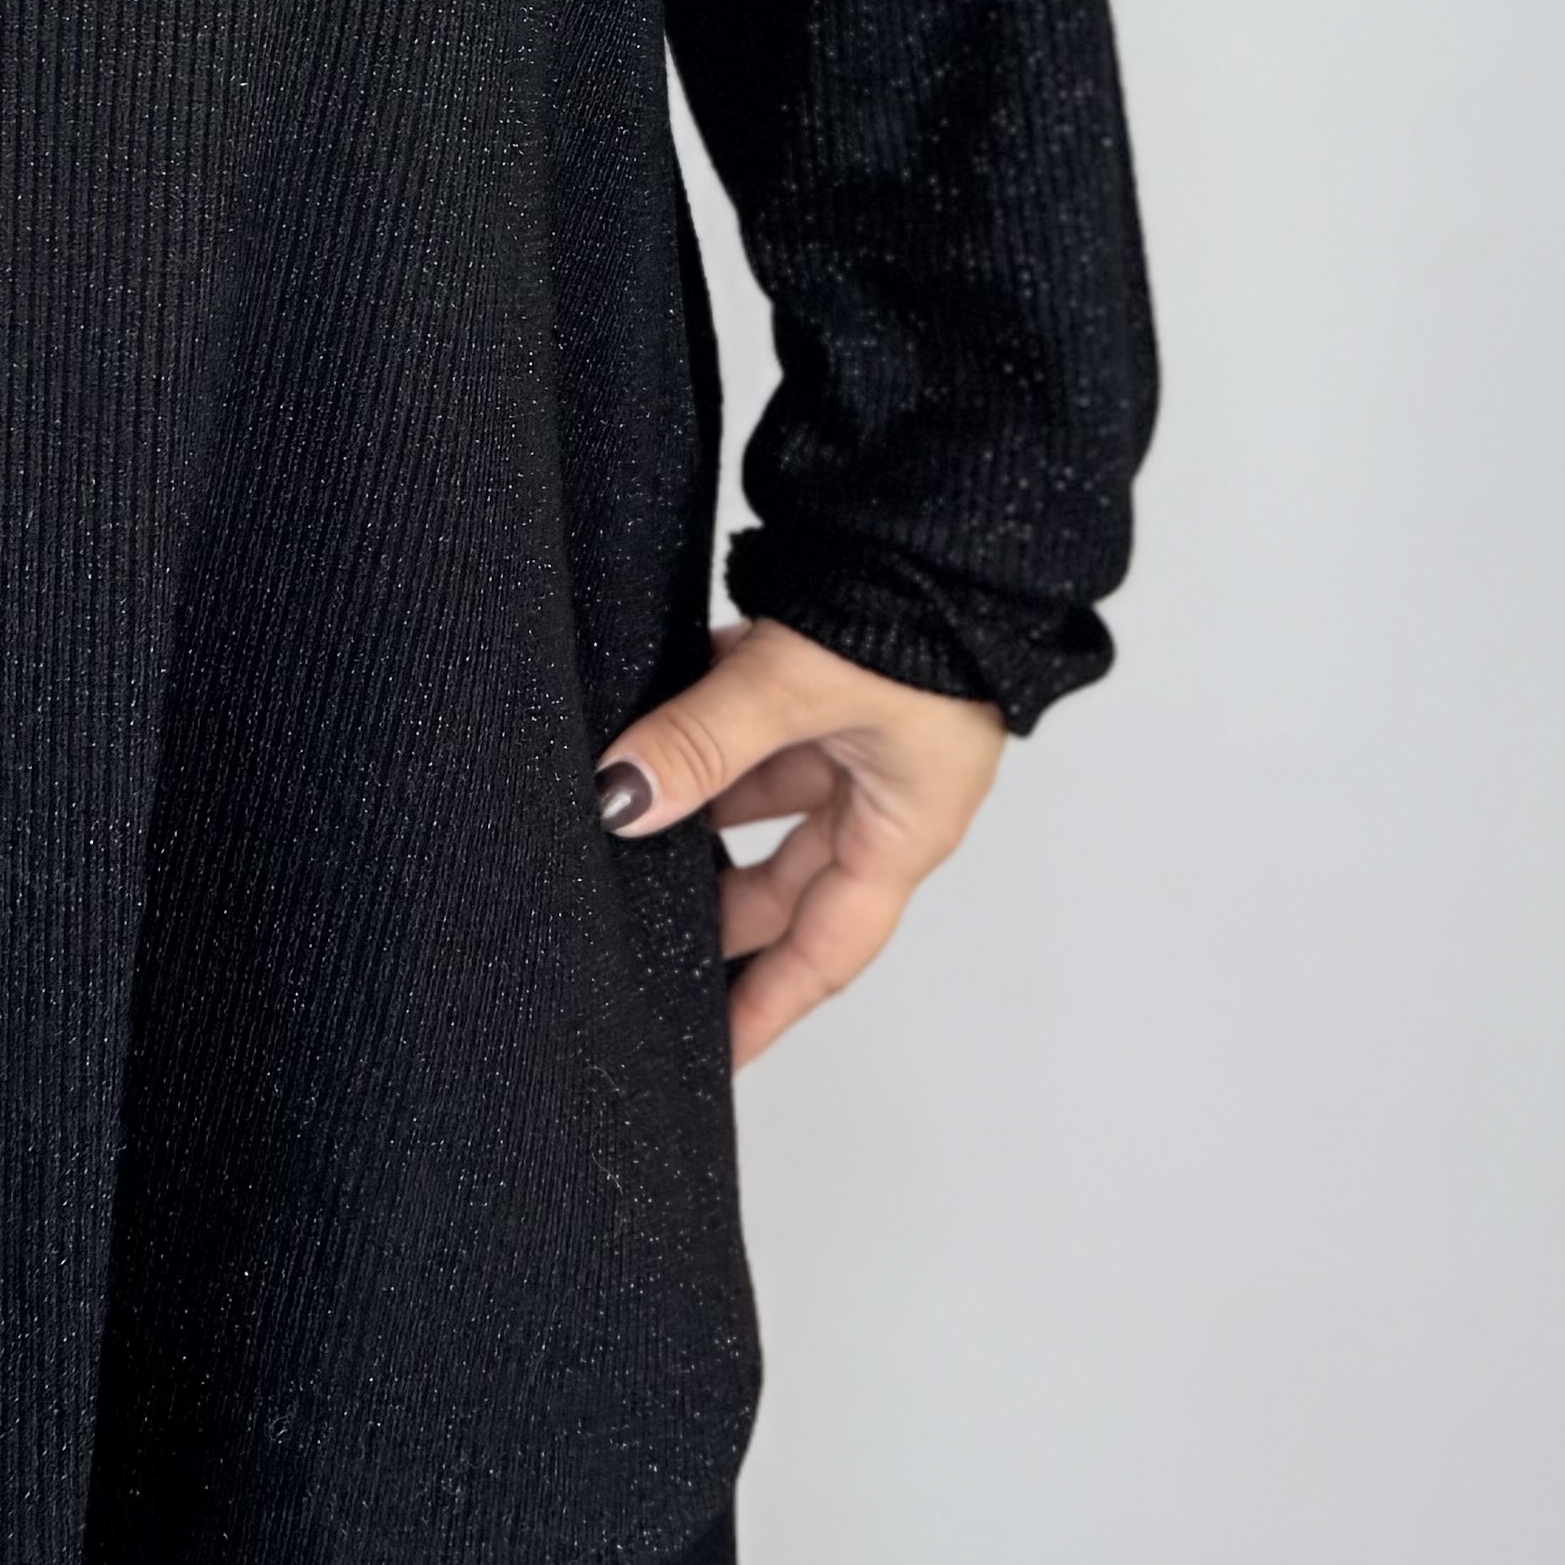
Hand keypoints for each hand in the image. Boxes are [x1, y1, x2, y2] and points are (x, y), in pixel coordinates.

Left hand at [595, 620, 1005, 1068]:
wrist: (952, 509)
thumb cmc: (924, 615)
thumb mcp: (800, 690)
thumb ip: (705, 743)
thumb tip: (620, 798)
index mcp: (903, 829)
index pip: (825, 950)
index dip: (766, 1005)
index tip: (712, 1056)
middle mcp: (880, 795)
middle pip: (784, 883)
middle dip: (713, 913)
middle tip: (633, 943)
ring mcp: (852, 737)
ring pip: (758, 797)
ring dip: (694, 807)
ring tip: (612, 833)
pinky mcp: (822, 679)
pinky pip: (749, 728)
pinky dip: (698, 734)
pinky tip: (636, 737)